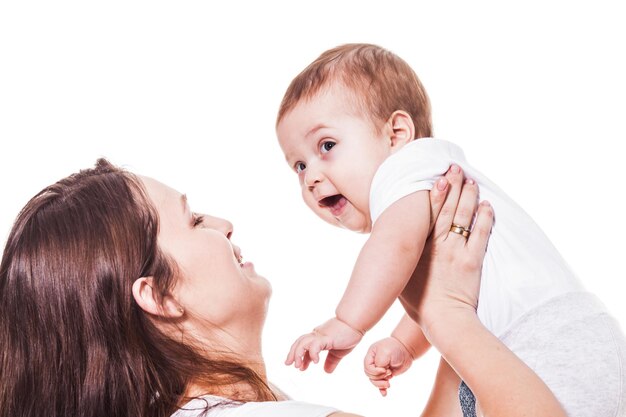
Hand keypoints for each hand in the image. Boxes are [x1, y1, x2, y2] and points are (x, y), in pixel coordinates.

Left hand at [285, 317, 362, 372]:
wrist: (355, 322)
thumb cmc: (349, 334)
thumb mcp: (339, 351)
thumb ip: (332, 361)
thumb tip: (326, 371)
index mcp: (319, 338)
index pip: (305, 346)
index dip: (301, 357)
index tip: (300, 367)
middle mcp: (317, 335)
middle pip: (299, 342)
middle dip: (293, 353)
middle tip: (289, 364)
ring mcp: (320, 336)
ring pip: (303, 343)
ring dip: (298, 354)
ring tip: (298, 366)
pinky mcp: (326, 338)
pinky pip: (315, 345)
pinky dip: (312, 353)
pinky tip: (315, 362)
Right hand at [364, 337, 413, 395]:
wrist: (406, 349)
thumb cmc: (395, 348)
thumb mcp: (385, 352)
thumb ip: (379, 362)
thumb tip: (380, 372)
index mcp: (371, 355)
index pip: (367, 368)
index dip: (374, 371)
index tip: (384, 369)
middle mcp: (374, 363)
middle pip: (370, 376)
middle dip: (379, 377)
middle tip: (389, 372)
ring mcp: (380, 369)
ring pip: (375, 381)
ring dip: (380, 384)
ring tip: (388, 384)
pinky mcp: (386, 374)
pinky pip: (381, 383)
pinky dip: (382, 389)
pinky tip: (384, 394)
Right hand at [400, 165, 492, 337]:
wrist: (445, 321)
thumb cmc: (420, 305)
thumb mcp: (401, 280)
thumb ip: (400, 263)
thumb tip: (394, 253)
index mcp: (420, 247)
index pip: (429, 213)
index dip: (435, 193)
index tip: (438, 176)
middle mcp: (439, 244)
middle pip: (447, 209)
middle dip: (453, 186)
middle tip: (456, 168)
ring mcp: (457, 251)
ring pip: (464, 217)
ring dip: (468, 197)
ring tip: (472, 181)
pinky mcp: (473, 261)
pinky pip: (481, 235)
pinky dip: (485, 219)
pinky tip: (487, 206)